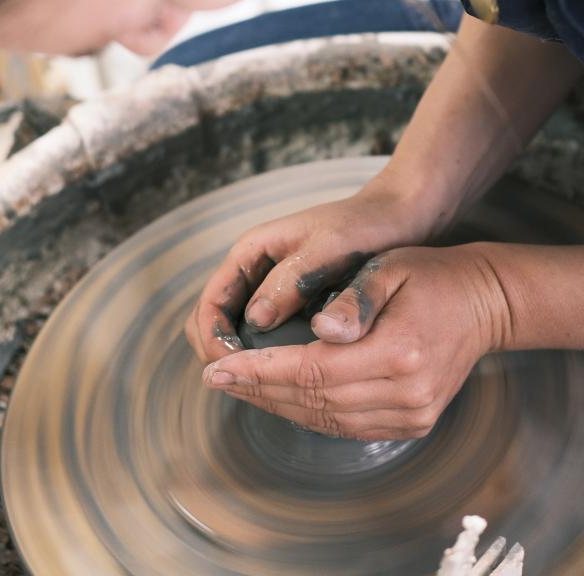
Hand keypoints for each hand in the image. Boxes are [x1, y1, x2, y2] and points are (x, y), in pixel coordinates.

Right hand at [186, 174, 433, 363]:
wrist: (394, 217)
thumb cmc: (363, 225)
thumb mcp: (329, 246)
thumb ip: (294, 278)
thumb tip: (256, 319)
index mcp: (252, 252)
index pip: (210, 302)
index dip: (214, 338)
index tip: (237, 368)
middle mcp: (253, 273)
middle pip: (213, 322)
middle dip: (222, 355)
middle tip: (250, 386)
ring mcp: (269, 290)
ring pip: (236, 334)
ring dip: (244, 361)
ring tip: (270, 387)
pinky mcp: (290, 305)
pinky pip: (264, 337)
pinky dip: (267, 359)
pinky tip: (289, 378)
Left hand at [201, 243, 509, 439]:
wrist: (483, 305)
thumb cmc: (431, 277)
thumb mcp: (391, 270)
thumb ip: (354, 300)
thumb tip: (319, 330)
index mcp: (398, 353)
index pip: (311, 370)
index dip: (260, 371)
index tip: (218, 369)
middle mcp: (406, 394)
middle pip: (313, 401)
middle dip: (259, 390)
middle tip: (218, 379)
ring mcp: (412, 414)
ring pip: (326, 420)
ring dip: (277, 405)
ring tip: (241, 388)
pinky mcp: (412, 422)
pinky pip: (346, 426)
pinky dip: (308, 414)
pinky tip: (281, 399)